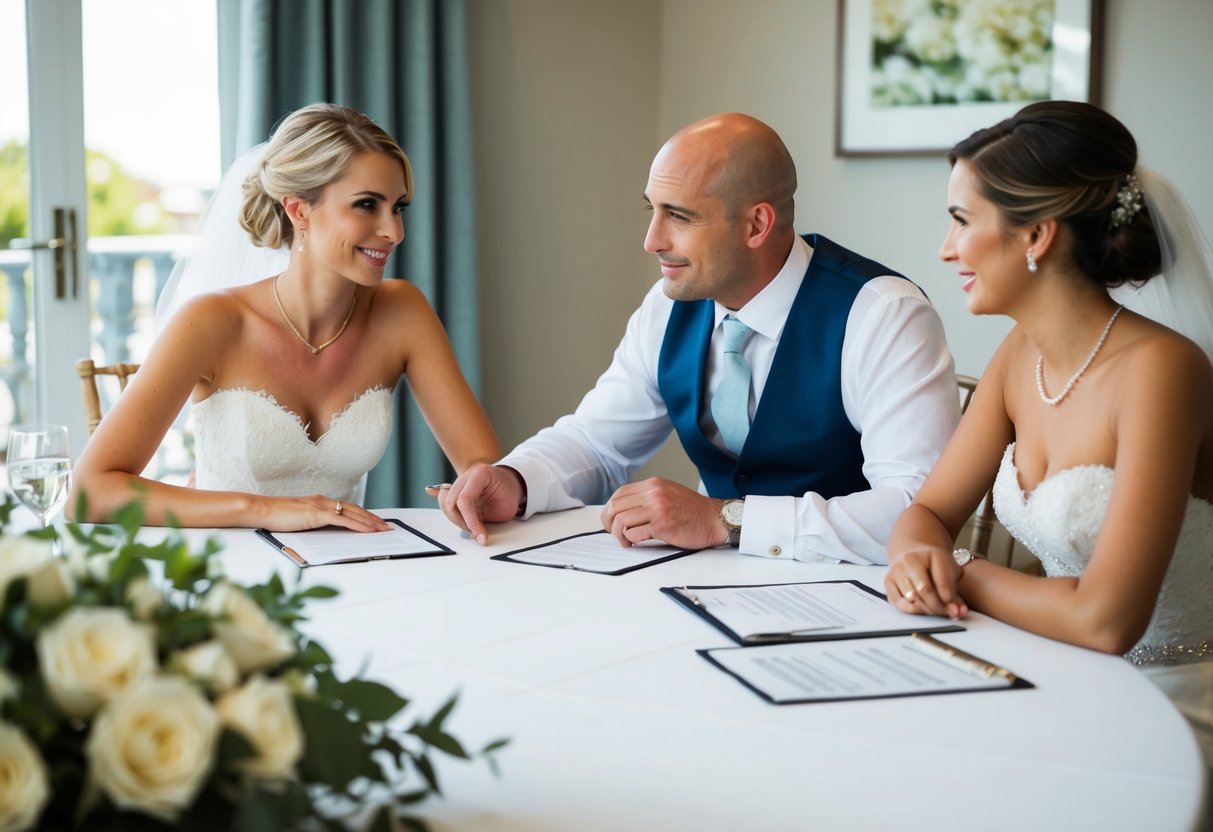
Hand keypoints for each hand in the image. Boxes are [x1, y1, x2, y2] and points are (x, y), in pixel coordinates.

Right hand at [261, 496, 390, 532]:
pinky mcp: (318, 513)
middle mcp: (323, 501)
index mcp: (319, 502)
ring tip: (383, 529)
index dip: (363, 515)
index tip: (375, 521)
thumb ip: (313, 523)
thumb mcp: (300, 520)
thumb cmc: (276, 517)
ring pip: (353, 514)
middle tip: (387, 526)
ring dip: (370, 522)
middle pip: (355, 509)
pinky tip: (368, 531)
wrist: (262, 510)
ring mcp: (321, 506)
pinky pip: (344, 520)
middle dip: (373, 519)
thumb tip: (326, 534)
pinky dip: (358, 525)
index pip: (347, 508)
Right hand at [431, 464, 524, 543]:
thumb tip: (475, 534)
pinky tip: (430, 491)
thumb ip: (487, 518)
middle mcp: (467, 476)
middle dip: (460, 521)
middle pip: (450, 502)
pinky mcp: (457, 490)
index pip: (464, 500)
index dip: (470, 520)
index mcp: (479, 474)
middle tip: (475, 532)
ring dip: (455, 519)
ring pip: (444, 502)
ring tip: (470, 526)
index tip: (479, 534)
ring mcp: (460, 482)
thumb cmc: (510, 494)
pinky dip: (441, 500)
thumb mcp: (505, 507)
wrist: (512, 485)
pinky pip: (443, 494)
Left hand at [600, 478, 726, 549]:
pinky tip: (635, 543)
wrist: (714, 519)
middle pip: (616, 507)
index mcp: (653, 484)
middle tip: (612, 532)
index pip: (619, 494)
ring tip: (626, 541)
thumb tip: (623, 510)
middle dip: (609, 522)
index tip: (610, 520)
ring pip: (621, 521)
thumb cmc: (693, 511)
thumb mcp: (668, 493)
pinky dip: (631, 540)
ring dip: (619, 534)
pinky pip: (634, 534)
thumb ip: (647, 497)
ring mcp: (657, 509)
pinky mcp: (662, 526)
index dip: (610, 509)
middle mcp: (653, 493)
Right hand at [885, 547, 966, 618]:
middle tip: (947, 613)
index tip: (956, 609)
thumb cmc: (935, 567)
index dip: (950, 600)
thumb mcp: (950, 573)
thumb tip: (960, 612)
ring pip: (912, 599)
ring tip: (936, 610)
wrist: (915, 556)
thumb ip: (955, 593)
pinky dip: (913, 610)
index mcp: (931, 554)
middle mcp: (909, 559)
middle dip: (938, 607)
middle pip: (925, 591)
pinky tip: (922, 608)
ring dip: (927, 610)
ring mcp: (896, 570)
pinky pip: (900, 603)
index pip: (941, 581)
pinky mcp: (888, 581)